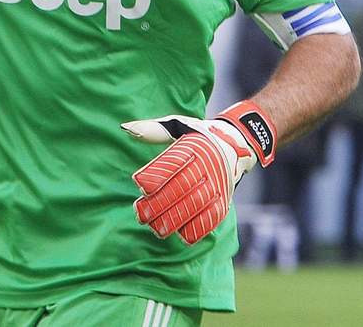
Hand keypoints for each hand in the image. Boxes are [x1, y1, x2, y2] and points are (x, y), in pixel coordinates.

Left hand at [122, 101, 274, 243]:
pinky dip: (199, 227)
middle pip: (183, 186)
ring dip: (177, 219)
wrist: (237, 142)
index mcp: (195, 145)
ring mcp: (219, 182)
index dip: (156, 174)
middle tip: (141, 215)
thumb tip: (126, 128)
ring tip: (156, 229)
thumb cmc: (198, 134)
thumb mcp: (177, 125)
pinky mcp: (226, 198)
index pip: (173, 162)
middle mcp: (210, 164)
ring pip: (197, 204)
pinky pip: (214, 215)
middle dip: (161, 203)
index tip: (139, 184)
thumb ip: (153, 130)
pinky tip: (183, 236)